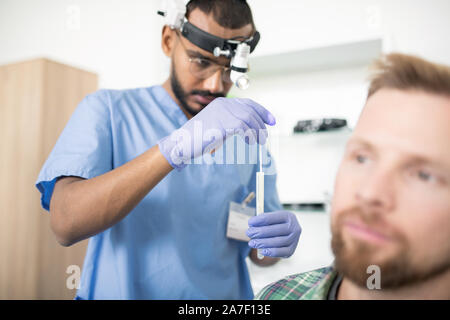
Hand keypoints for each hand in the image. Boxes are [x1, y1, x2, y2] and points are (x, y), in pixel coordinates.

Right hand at [157, 98, 275, 169]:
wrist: (181, 144)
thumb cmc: (197, 138)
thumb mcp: (216, 127)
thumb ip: (229, 124)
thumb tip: (248, 129)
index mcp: (221, 103)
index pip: (247, 103)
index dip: (261, 111)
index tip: (270, 121)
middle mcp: (222, 105)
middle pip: (250, 109)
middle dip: (261, 122)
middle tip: (265, 135)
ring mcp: (222, 113)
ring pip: (249, 118)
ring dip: (257, 130)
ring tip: (258, 141)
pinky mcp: (222, 124)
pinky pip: (243, 126)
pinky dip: (250, 134)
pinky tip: (249, 141)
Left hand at [246, 211, 300, 257]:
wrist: (287, 233)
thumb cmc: (276, 224)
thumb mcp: (271, 218)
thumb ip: (263, 220)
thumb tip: (252, 224)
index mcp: (288, 216)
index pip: (272, 218)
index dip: (259, 220)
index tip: (250, 222)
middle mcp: (294, 227)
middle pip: (275, 230)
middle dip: (260, 232)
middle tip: (249, 233)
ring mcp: (295, 239)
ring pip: (278, 242)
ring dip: (263, 243)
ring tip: (252, 243)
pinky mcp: (292, 250)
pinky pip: (282, 252)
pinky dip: (272, 252)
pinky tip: (262, 251)